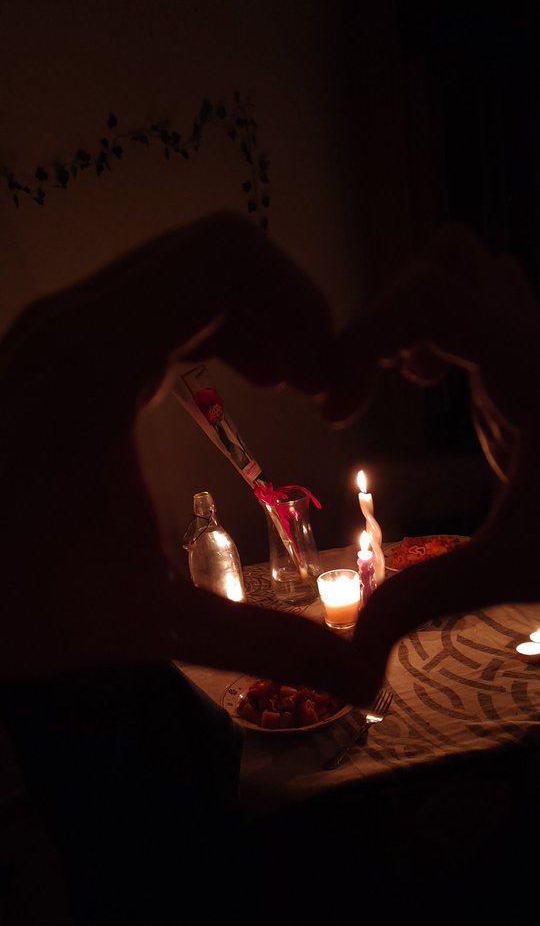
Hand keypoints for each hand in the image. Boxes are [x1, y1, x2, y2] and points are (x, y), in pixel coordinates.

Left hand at [0, 213, 333, 679]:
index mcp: (100, 361)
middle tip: (317, 387)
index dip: (302, 302)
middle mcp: (73, 320)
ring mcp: (53, 325)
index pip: (228, 258)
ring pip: (176, 268)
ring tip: (285, 384)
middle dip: (285, 307)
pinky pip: (144, 296)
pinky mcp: (46, 342)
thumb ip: (267, 642)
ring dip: (247, 313)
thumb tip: (366, 682)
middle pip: (211, 252)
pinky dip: (203, 321)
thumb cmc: (16, 600)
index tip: (327, 381)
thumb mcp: (149, 621)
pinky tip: (226, 383)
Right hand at [327, 224, 539, 700]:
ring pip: (472, 273)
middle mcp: (539, 342)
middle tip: (358, 393)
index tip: (334, 410)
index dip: (362, 336)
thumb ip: (428, 600)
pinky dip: (440, 331)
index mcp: (534, 371)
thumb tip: (353, 664)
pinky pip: (480, 311)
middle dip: (386, 316)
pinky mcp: (536, 368)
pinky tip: (431, 389)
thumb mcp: (517, 568)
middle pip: (450, 261)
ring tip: (397, 383)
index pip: (431, 296)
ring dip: (418, 315)